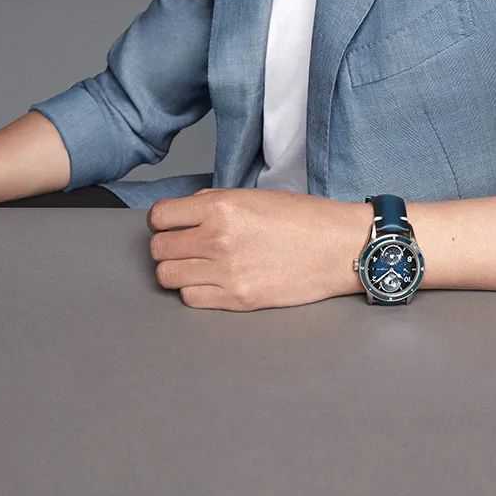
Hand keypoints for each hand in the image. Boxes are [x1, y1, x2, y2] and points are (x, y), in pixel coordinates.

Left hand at [147, 187, 369, 310]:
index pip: (159, 217)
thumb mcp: (252, 195)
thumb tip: (183, 214)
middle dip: (168, 246)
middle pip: (159, 249)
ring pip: (168, 277)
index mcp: (220, 207)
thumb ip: (213, 203)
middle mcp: (217, 239)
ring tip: (197, 264)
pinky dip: (195, 290)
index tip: (171, 223)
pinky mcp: (237, 300)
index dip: (163, 220)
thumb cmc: (301, 217)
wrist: (337, 247)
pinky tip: (212, 280)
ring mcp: (225, 273)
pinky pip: (190, 299)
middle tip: (186, 245)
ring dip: (178, 270)